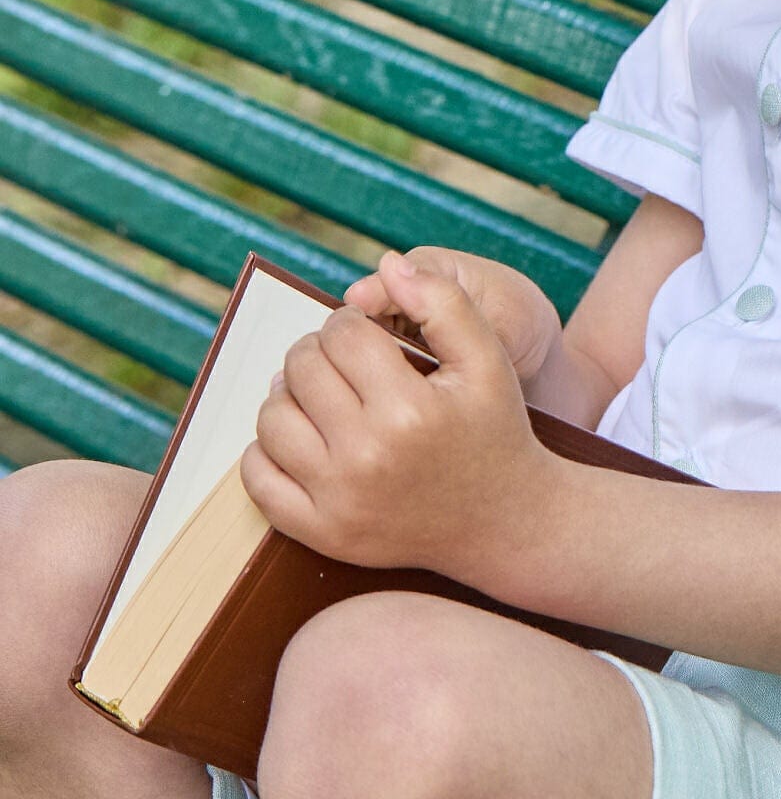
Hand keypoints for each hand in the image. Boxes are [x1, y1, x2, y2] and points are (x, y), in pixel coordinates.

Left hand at [241, 255, 553, 576]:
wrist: (506, 521)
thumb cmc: (494, 432)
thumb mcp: (489, 360)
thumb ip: (444, 301)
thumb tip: (388, 265)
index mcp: (408, 410)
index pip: (341, 333)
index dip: (353, 324)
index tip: (371, 341)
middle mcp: (368, 457)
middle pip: (301, 369)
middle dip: (320, 354)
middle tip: (348, 367)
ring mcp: (340, 500)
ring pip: (272, 416)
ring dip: (291, 397)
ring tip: (325, 400)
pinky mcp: (323, 533)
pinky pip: (258, 478)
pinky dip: (267, 451)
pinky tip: (303, 439)